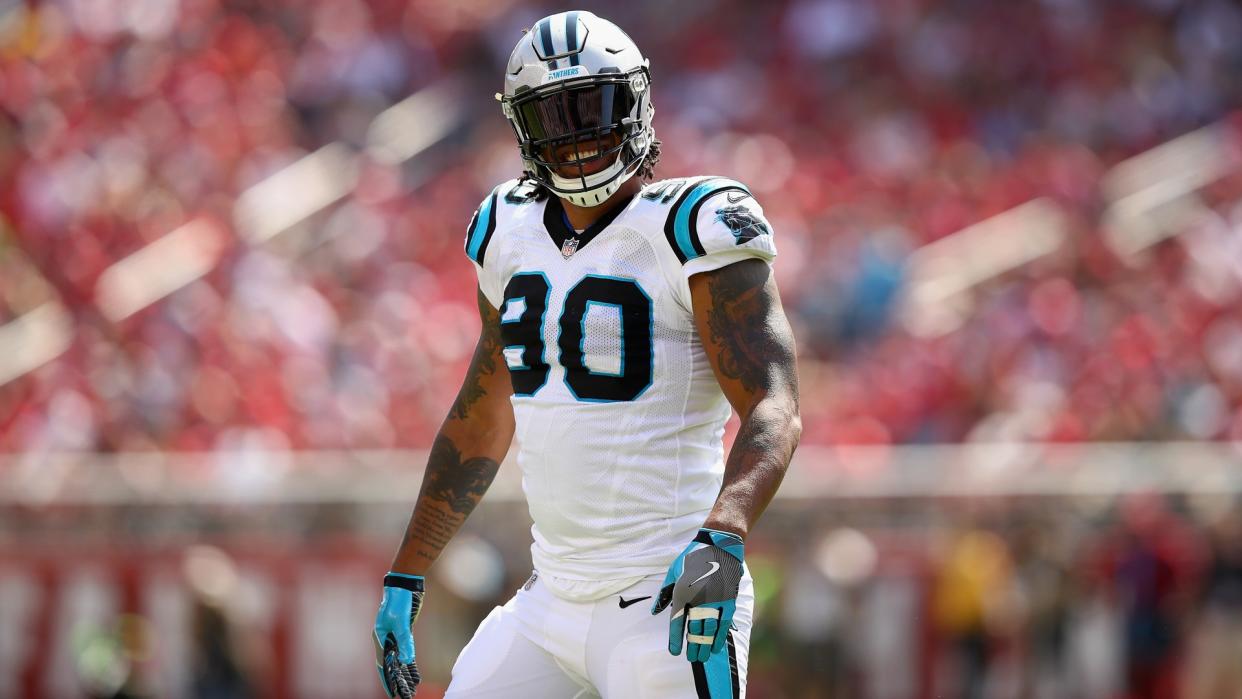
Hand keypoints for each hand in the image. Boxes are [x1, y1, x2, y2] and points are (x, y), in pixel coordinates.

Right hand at [373, 573, 424, 697]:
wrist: (405, 584)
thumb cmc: (399, 601)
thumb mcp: (402, 621)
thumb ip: (404, 640)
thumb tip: (406, 660)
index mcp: (380, 638)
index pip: (384, 665)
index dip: (388, 680)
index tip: (393, 694)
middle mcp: (385, 639)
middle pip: (391, 665)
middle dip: (397, 681)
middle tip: (406, 696)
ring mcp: (395, 636)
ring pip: (399, 660)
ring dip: (405, 675)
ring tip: (412, 689)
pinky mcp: (405, 632)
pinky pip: (406, 652)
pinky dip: (410, 664)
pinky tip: (415, 674)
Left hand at [650, 528, 743, 662]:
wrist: (719, 545)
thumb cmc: (693, 557)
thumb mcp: (673, 572)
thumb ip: (664, 593)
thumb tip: (655, 612)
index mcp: (682, 591)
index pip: (677, 622)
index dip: (675, 639)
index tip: (674, 652)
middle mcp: (698, 599)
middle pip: (694, 630)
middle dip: (692, 646)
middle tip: (691, 658)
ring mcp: (715, 600)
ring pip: (709, 630)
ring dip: (705, 645)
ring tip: (702, 657)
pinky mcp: (728, 599)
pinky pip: (724, 623)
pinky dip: (720, 636)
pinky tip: (717, 646)